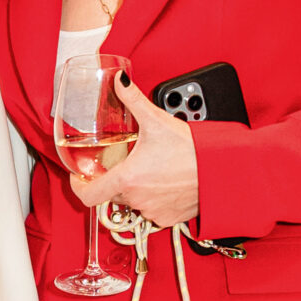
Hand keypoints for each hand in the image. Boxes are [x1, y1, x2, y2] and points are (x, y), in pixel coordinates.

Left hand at [70, 74, 199, 225]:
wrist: (221, 170)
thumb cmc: (192, 150)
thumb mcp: (157, 121)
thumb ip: (133, 100)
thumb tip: (119, 82)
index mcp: (128, 179)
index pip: (88, 195)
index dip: (79, 187)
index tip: (80, 179)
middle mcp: (138, 199)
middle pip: (112, 194)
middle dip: (115, 179)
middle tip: (126, 164)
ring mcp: (153, 211)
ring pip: (133, 202)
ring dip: (136, 189)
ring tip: (151, 170)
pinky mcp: (168, 218)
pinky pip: (152, 211)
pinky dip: (153, 199)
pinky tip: (164, 182)